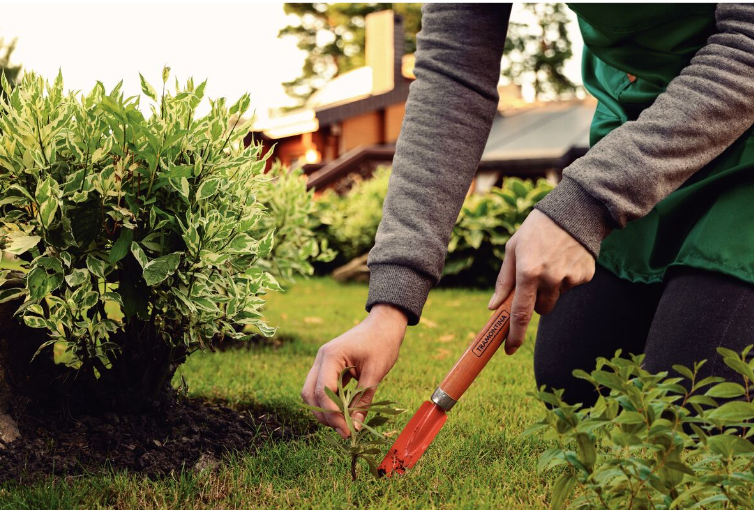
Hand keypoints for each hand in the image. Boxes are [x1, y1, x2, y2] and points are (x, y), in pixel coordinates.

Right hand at [301, 304, 407, 437]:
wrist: (384, 324)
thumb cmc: (382, 344)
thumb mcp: (375, 373)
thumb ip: (363, 401)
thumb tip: (356, 427)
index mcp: (331, 356)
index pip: (323, 392)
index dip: (333, 415)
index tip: (348, 431)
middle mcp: (321, 359)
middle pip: (310, 394)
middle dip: (324, 416)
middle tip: (345, 431)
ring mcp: (322, 362)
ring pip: (312, 393)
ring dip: (324, 410)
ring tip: (344, 423)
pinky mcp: (328, 367)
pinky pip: (321, 388)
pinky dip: (329, 402)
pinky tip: (344, 412)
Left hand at [488, 209, 594, 354]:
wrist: (575, 212)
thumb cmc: (536, 230)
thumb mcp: (513, 250)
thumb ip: (504, 281)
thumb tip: (493, 307)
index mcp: (528, 272)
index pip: (520, 313)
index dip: (514, 334)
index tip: (508, 349)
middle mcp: (550, 278)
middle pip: (540, 310)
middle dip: (535, 302)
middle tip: (534, 279)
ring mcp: (570, 279)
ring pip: (555, 299)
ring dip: (551, 289)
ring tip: (551, 262)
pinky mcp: (585, 277)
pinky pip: (570, 288)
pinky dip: (566, 279)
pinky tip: (565, 259)